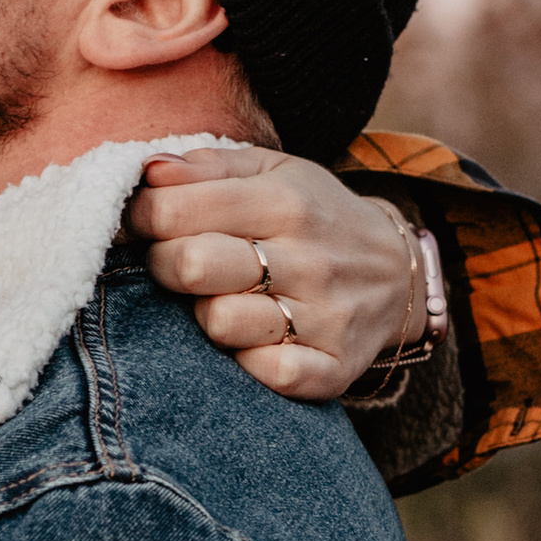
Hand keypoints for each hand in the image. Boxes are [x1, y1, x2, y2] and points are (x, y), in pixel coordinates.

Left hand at [130, 151, 422, 399]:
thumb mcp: (275, 172)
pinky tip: (254, 342)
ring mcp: (324, 316)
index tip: (143, 225)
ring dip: (207, 315)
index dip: (140, 219)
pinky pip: (268, 373)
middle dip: (164, 265)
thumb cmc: (317, 217)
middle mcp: (308, 257)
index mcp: (286, 200)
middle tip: (178, 264)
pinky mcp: (334, 367)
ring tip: (224, 300)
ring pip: (220, 323)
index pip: (173, 210)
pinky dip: (250, 362)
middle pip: (190, 265)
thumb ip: (208, 166)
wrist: (400, 272)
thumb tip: (148, 171)